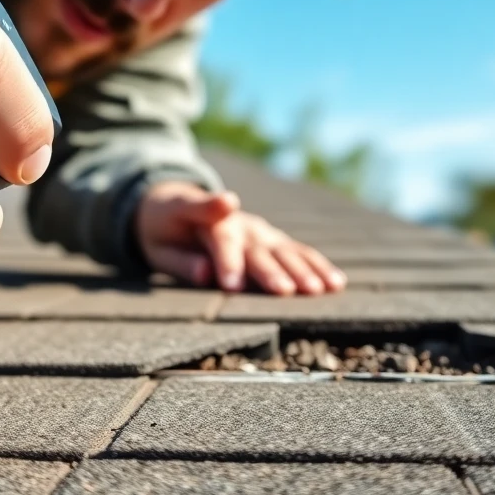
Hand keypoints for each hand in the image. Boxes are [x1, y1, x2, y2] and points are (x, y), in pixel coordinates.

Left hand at [134, 182, 346, 295]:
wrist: (176, 203)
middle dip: (270, 271)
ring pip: (284, 249)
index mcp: (205, 221)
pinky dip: (318, 265)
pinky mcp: (273, 238)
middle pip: (256, 249)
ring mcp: (259, 230)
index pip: (218, 242)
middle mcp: (238, 224)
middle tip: (285, 291)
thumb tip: (205, 275)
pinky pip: (298, 251)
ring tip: (319, 290)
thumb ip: (181, 260)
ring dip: (302, 269)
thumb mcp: (157, 244)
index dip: (225, 263)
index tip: (230, 285)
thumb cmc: (164, 229)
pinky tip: (336, 282)